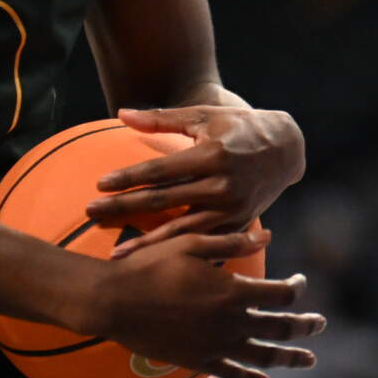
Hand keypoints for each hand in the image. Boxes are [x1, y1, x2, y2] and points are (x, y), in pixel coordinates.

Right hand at [87, 227, 325, 377]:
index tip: (298, 280)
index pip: (282, 294)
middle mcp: (229, 322)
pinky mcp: (195, 361)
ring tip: (309, 360)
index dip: (297, 287)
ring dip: (289, 358)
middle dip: (305, 327)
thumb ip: (233, 242)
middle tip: (320, 325)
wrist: (112, 301)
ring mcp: (213, 345)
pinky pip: (230, 374)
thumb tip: (269, 236)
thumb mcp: (192, 244)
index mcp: (233, 292)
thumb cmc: (150, 265)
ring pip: (262, 356)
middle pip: (281, 328)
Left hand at [92, 106, 305, 253]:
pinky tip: (156, 263)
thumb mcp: (205, 116)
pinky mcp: (239, 224)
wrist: (288, 148)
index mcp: (213, 154)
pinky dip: (179, 252)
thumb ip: (163, 118)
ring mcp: (232, 207)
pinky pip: (204, 242)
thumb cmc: (239, 127)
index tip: (99, 185)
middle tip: (90, 213)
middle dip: (124, 207)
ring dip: (145, 242)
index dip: (128, 177)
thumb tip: (121, 114)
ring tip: (115, 253)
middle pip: (163, 200)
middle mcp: (223, 183)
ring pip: (181, 229)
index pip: (161, 170)